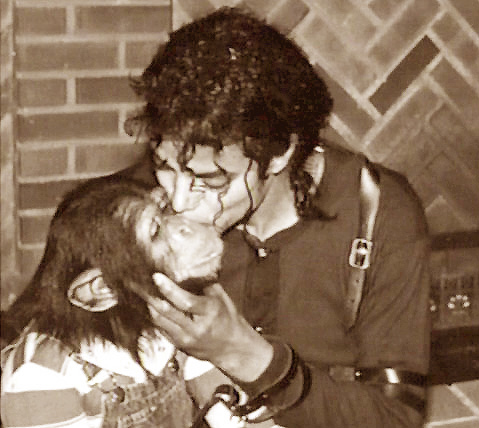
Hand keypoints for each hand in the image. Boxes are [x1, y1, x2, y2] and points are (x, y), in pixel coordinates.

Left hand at [146, 273, 272, 381]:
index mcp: (209, 312)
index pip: (185, 301)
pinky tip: (149, 304)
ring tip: (140, 290)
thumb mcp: (221, 298)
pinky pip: (161, 328)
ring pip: (159, 321)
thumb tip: (186, 268)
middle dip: (150, 296)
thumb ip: (204, 284)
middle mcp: (196, 328)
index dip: (169, 289)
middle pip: (166, 312)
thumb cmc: (228, 319)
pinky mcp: (178, 346)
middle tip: (136, 282)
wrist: (232, 348)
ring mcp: (185, 340)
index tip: (156, 276)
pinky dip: (154, 315)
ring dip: (148, 305)